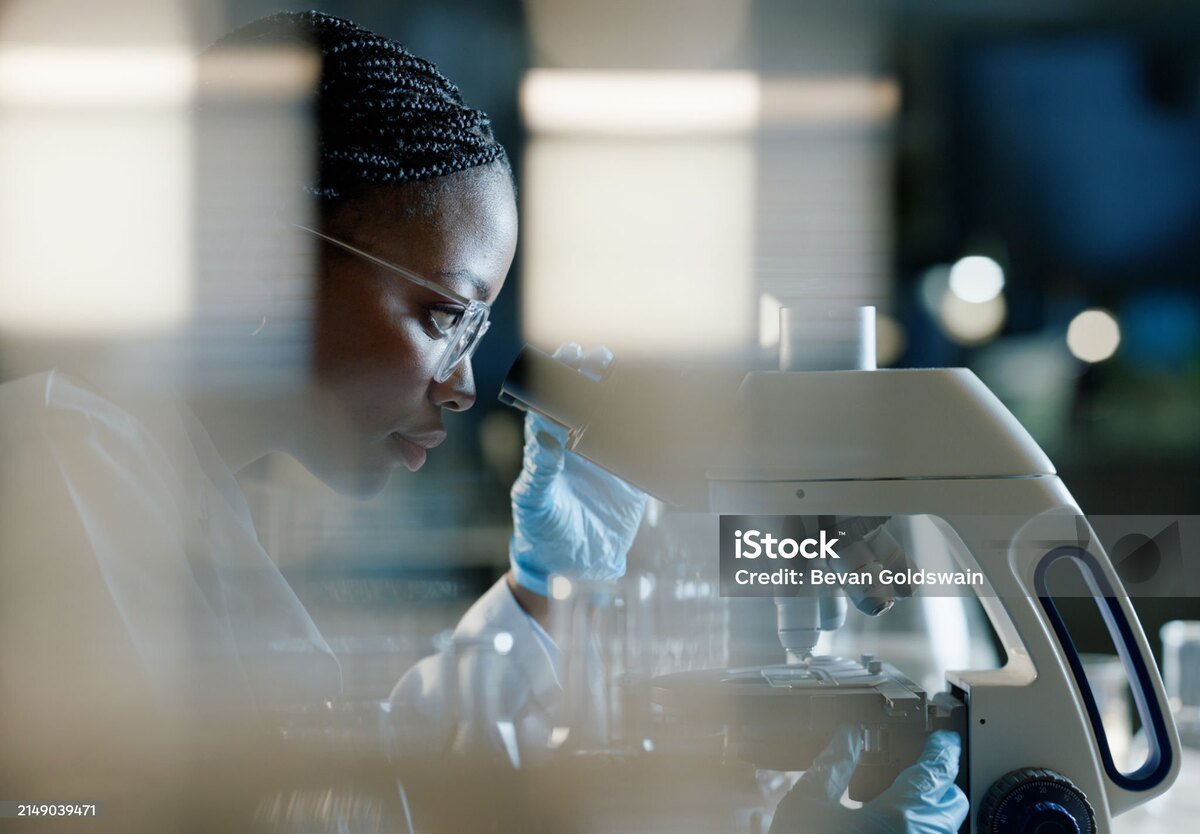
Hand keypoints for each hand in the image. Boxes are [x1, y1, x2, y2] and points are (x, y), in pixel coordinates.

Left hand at [508, 344, 647, 596]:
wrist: (574, 566)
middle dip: (591, 375)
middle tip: (602, 355)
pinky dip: (647, 429)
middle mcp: (575, 449)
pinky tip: (656, 407)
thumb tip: (544, 438)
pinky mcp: (626, 478)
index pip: (552, 403)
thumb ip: (540, 471)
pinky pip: (637, 447)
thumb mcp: (535, 502)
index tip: (569, 354)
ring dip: (618, 394)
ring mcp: (602, 461)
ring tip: (627, 369)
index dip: (559, 377)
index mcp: (549, 449)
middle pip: (583, 402)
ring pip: (611, 418)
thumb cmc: (542, 532)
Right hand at [769, 727, 967, 833]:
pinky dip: (919, 831)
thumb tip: (849, 736)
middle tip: (916, 772)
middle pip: (952, 802)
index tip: (943, 739)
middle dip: (939, 783)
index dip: (943, 748)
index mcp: (897, 815)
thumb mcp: (808, 803)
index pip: (936, 770)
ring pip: (945, 829)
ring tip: (899, 805)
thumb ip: (834, 764)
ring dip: (931, 812)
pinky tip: (891, 830)